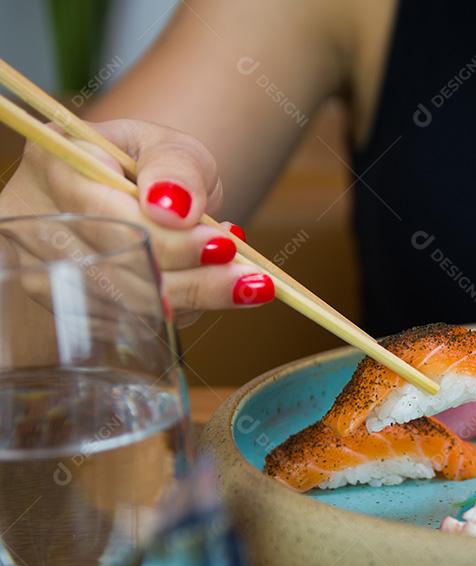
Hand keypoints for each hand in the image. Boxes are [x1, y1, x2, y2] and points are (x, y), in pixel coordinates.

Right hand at [0, 118, 273, 324]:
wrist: (154, 195)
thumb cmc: (161, 166)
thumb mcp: (177, 147)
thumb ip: (177, 168)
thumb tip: (173, 207)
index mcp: (55, 163)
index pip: (100, 212)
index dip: (163, 237)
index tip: (222, 246)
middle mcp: (37, 220)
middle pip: (111, 266)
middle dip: (190, 277)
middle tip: (251, 278)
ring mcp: (48, 269)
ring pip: (124, 303)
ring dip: (196, 299)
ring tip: (249, 285)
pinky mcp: (74, 307)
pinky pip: (133, 322)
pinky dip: (185, 310)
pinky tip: (215, 289)